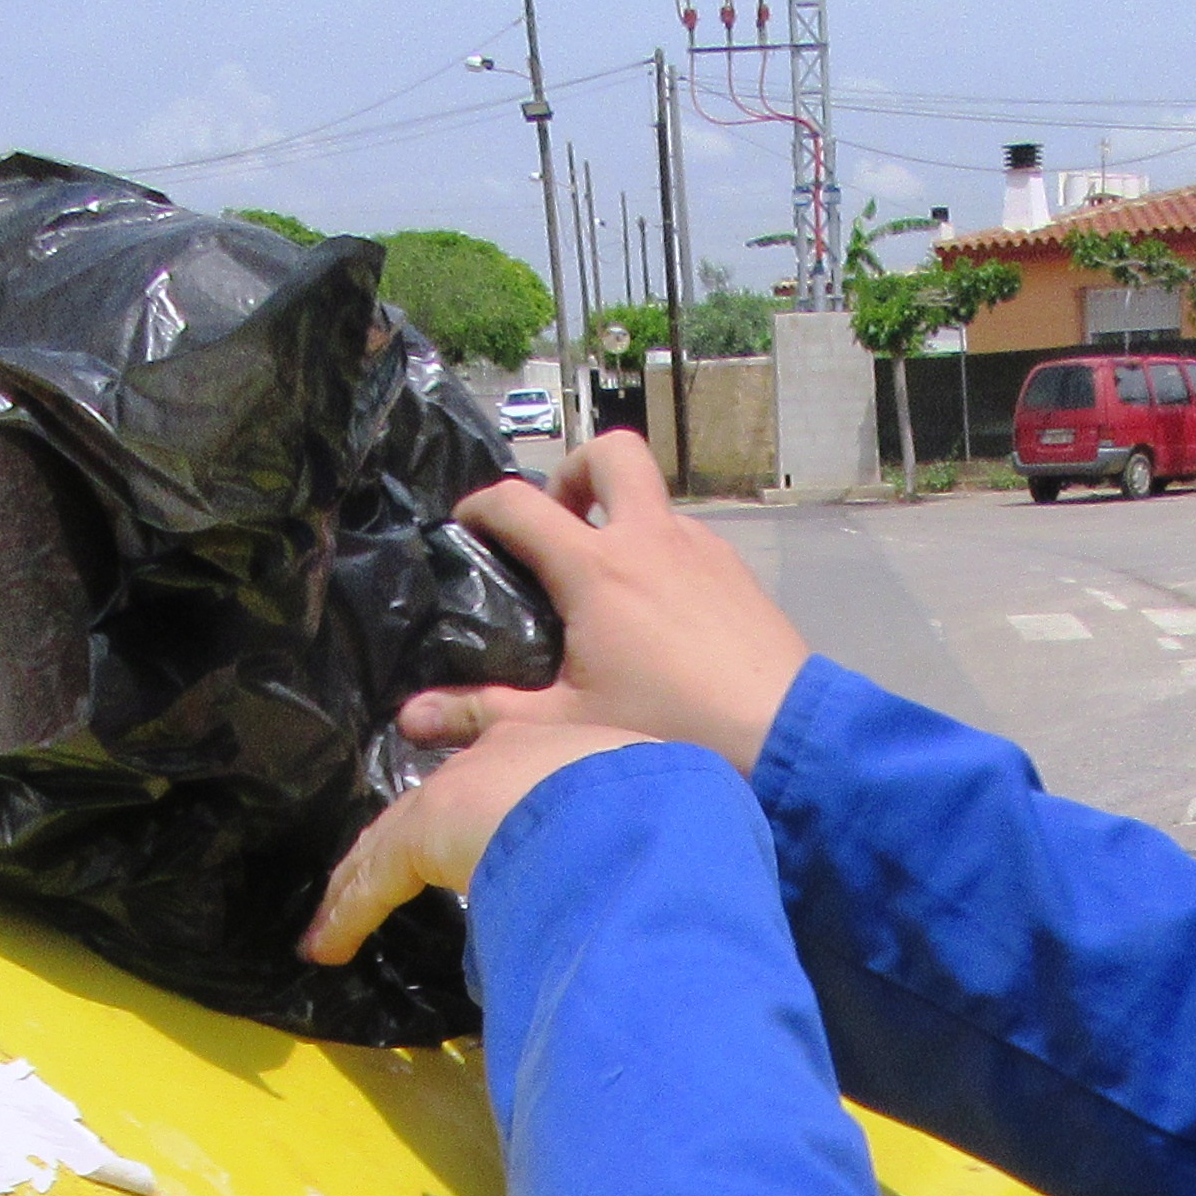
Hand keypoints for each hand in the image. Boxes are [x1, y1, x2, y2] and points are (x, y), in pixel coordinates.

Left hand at [301, 697, 647, 966]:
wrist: (638, 803)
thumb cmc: (664, 813)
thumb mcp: (655, 824)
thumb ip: (624, 852)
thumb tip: (617, 902)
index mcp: (567, 748)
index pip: (504, 769)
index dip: (481, 794)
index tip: (461, 819)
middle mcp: (502, 756)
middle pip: (434, 802)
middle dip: (401, 839)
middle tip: (376, 869)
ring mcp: (459, 789)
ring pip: (391, 843)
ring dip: (358, 887)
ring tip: (332, 924)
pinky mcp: (425, 830)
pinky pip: (374, 880)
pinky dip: (348, 915)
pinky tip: (326, 946)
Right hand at [401, 431, 813, 773]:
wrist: (785, 742)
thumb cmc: (669, 731)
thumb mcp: (566, 728)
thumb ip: (486, 716)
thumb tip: (411, 721)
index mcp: (597, 567)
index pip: (519, 503)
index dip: (482, 505)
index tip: (467, 526)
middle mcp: (652, 540)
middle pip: (611, 453)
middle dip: (575, 473)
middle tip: (560, 526)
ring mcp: (704, 551)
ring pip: (655, 500)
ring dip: (623, 521)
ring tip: (605, 588)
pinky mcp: (739, 576)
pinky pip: (689, 543)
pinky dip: (662, 559)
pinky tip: (658, 622)